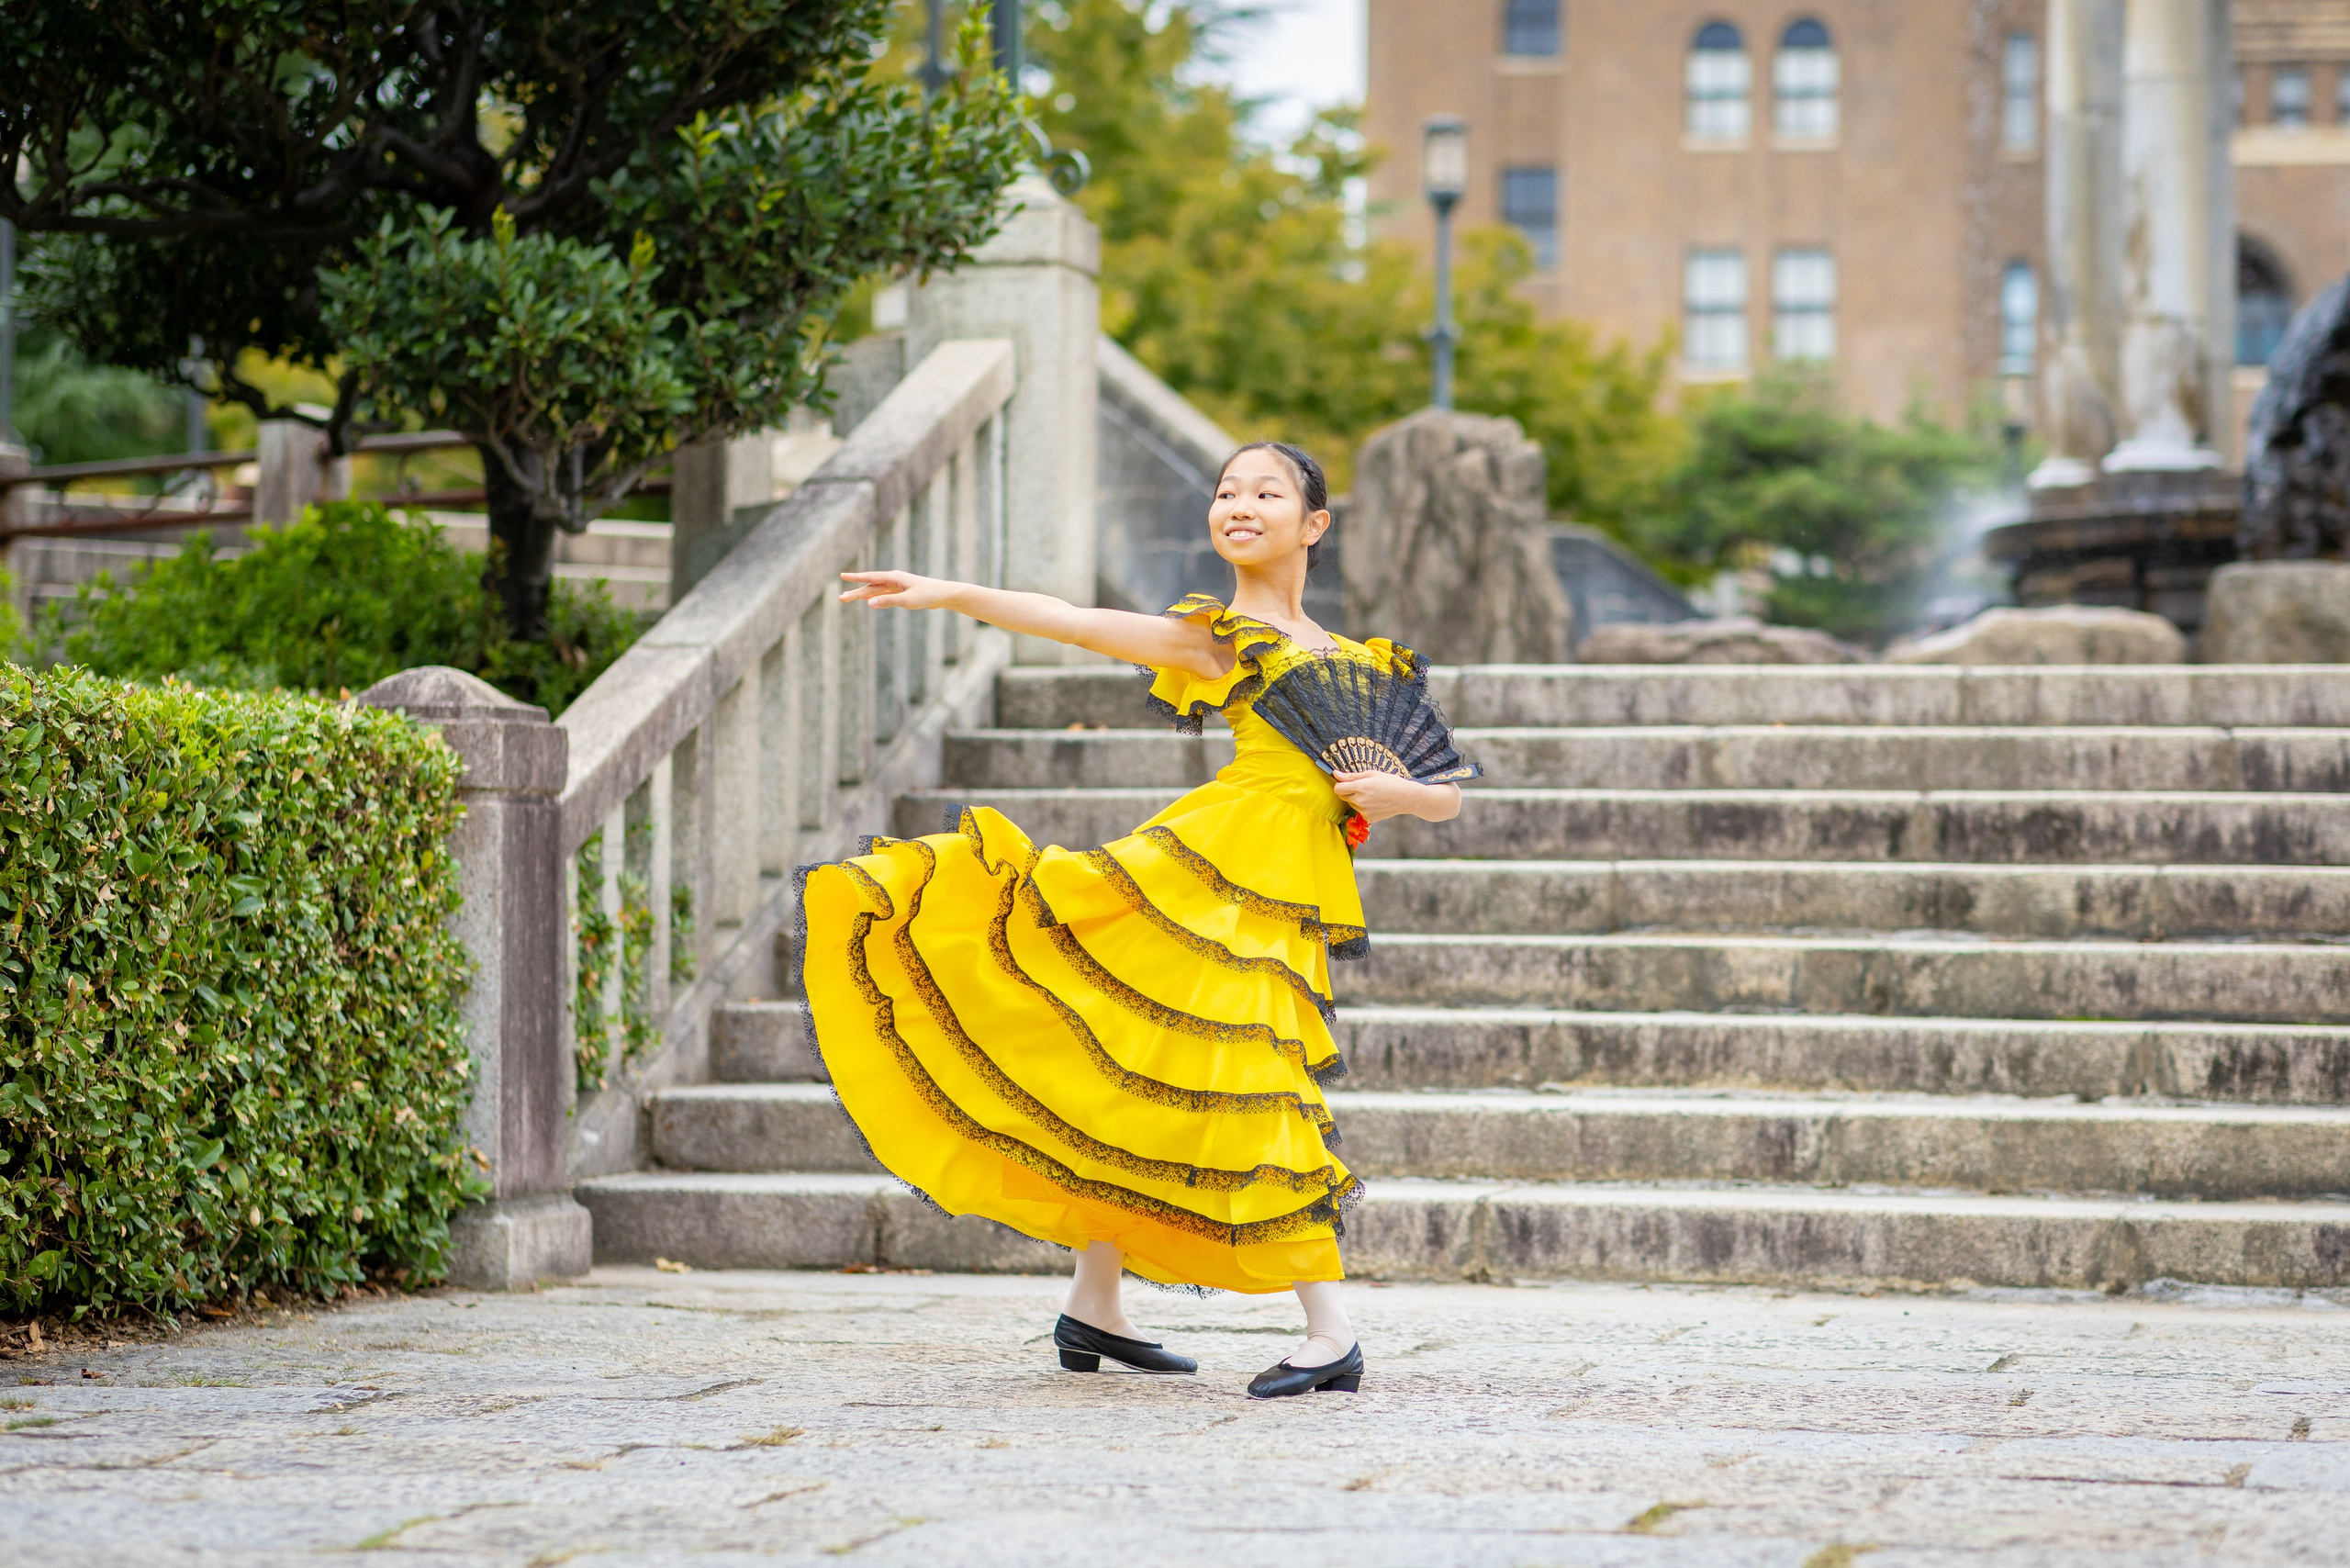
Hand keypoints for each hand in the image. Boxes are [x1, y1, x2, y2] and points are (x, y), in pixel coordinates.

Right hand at [840, 570, 954, 609]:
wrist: (943, 594)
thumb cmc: (927, 595)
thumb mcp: (907, 600)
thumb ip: (888, 601)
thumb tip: (869, 603)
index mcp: (894, 578)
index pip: (870, 577)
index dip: (856, 578)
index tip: (842, 576)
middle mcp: (893, 580)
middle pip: (870, 586)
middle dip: (855, 592)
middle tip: (840, 598)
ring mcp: (897, 586)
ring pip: (875, 591)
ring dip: (862, 595)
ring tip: (848, 599)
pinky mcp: (901, 592)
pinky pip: (883, 594)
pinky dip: (874, 597)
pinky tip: (867, 599)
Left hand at [1332, 769, 1439, 824]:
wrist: (1406, 798)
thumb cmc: (1390, 782)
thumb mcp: (1371, 774)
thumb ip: (1351, 776)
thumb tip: (1335, 774)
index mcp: (1360, 787)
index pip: (1337, 789)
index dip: (1340, 784)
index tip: (1346, 782)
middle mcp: (1360, 801)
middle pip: (1342, 797)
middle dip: (1347, 791)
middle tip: (1361, 787)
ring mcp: (1364, 811)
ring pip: (1351, 804)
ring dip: (1356, 799)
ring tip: (1371, 794)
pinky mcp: (1368, 818)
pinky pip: (1359, 811)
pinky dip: (1363, 807)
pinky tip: (1375, 802)